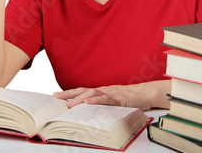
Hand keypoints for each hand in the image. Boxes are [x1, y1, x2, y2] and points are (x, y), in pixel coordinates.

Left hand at [53, 81, 171, 110]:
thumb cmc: (130, 98)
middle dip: (68, 94)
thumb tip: (88, 111)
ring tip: (69, 104)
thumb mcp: (113, 101)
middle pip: (83, 90)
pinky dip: (97, 101)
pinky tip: (89, 104)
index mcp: (101, 91)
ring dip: (80, 99)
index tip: (55, 95)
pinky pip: (106, 99)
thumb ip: (102, 104)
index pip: (82, 91)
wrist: (146, 93)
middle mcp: (104, 90)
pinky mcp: (119, 99)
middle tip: (56, 97)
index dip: (69, 92)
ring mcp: (111, 94)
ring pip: (93, 94)